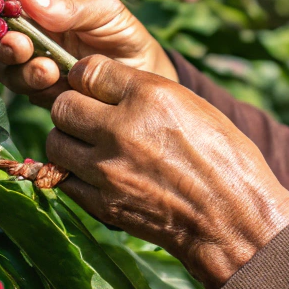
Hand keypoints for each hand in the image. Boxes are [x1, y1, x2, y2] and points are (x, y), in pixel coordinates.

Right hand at [0, 0, 175, 106]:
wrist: (146, 76)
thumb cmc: (123, 33)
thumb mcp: (104, 9)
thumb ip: (70, 5)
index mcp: (39, 10)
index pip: (3, 6)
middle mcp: (31, 39)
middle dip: (1, 45)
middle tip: (19, 46)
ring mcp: (35, 69)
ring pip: (9, 72)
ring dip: (23, 71)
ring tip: (48, 70)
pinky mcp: (45, 96)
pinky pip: (30, 96)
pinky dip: (39, 91)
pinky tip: (57, 86)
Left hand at [48, 55, 288, 288]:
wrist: (232, 219)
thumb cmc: (222, 158)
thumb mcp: (191, 105)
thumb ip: (141, 91)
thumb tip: (99, 82)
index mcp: (149, 97)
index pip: (87, 69)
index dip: (87, 77)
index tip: (93, 87)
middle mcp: (122, 129)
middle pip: (62, 106)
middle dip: (73, 109)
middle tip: (90, 118)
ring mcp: (107, 170)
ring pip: (56, 142)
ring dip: (68, 141)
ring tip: (91, 147)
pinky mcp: (102, 203)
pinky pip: (64, 179)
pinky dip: (74, 174)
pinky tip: (96, 174)